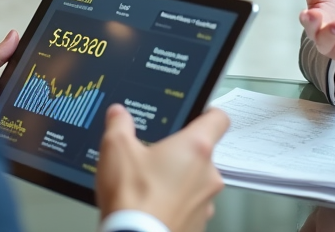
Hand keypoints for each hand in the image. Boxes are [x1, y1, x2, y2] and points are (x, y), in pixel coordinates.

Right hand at [96, 105, 229, 231]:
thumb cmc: (134, 200)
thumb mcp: (116, 150)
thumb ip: (119, 124)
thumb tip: (118, 115)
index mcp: (195, 147)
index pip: (218, 119)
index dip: (208, 113)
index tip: (199, 114)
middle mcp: (208, 174)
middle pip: (202, 154)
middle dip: (180, 155)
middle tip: (155, 159)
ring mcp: (206, 202)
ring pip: (196, 183)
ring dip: (178, 182)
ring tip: (150, 187)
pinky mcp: (198, 225)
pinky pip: (190, 207)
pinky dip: (176, 205)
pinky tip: (153, 207)